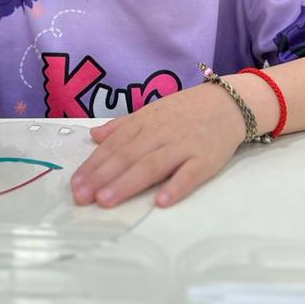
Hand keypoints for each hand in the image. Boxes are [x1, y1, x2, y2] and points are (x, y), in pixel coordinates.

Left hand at [70, 83, 245, 208]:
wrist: (228, 102)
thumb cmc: (186, 111)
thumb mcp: (151, 111)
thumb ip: (122, 126)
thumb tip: (94, 136)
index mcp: (144, 123)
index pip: (114, 145)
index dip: (93, 164)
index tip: (75, 183)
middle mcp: (160, 134)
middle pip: (127, 156)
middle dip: (102, 176)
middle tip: (82, 196)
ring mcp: (183, 146)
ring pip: (151, 165)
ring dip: (128, 183)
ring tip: (106, 200)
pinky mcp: (206, 159)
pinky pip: (189, 174)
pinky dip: (175, 186)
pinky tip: (160, 201)